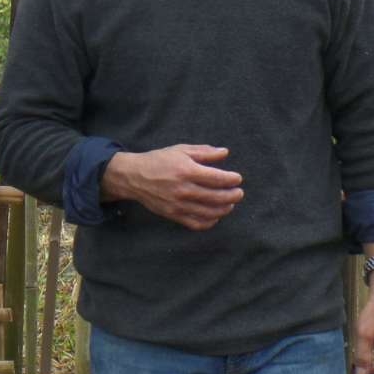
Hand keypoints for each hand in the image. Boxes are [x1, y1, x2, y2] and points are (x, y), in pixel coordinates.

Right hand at [100, 145, 243, 230]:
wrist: (134, 177)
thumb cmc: (159, 160)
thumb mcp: (181, 150)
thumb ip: (204, 152)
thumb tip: (225, 153)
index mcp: (186, 171)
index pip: (216, 178)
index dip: (231, 179)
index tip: (238, 178)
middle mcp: (183, 189)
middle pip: (216, 197)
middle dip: (232, 196)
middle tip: (239, 193)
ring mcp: (178, 205)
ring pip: (209, 212)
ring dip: (224, 209)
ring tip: (230, 204)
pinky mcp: (174, 215)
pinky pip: (196, 223)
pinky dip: (209, 222)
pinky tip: (215, 216)